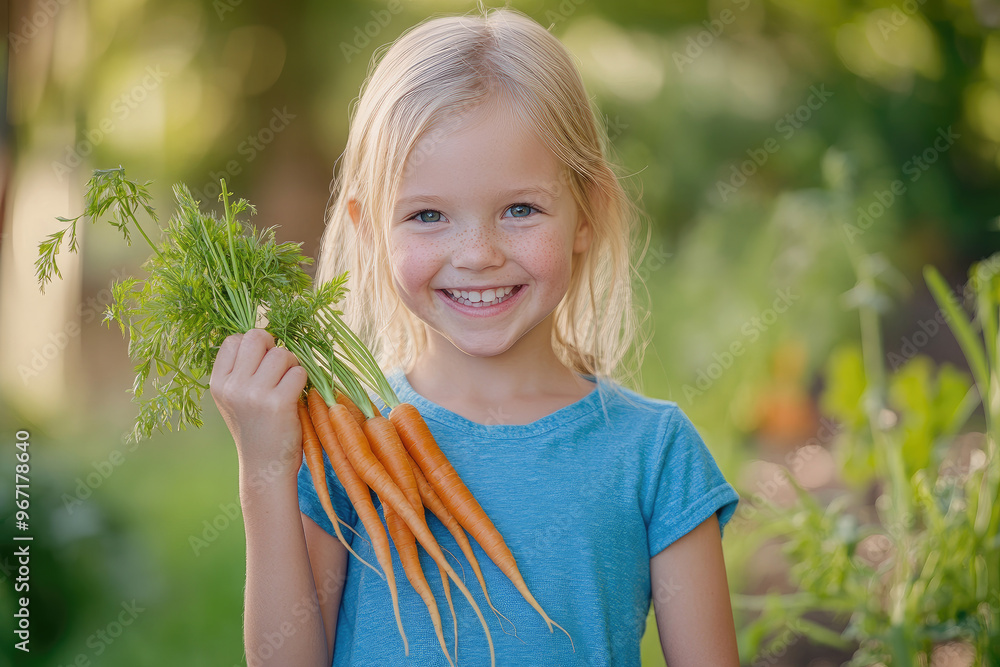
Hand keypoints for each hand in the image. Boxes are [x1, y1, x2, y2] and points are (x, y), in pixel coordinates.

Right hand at [210, 329, 307, 484]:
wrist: (265, 466)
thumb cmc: (256, 427)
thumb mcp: (236, 397)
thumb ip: (242, 369)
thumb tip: (263, 334)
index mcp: (218, 382)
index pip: (233, 340)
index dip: (253, 346)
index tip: (261, 364)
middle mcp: (232, 386)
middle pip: (257, 337)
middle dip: (273, 347)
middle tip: (279, 369)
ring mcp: (254, 394)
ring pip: (282, 353)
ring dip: (292, 365)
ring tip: (288, 385)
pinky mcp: (278, 403)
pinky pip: (298, 372)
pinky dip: (303, 380)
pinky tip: (297, 395)